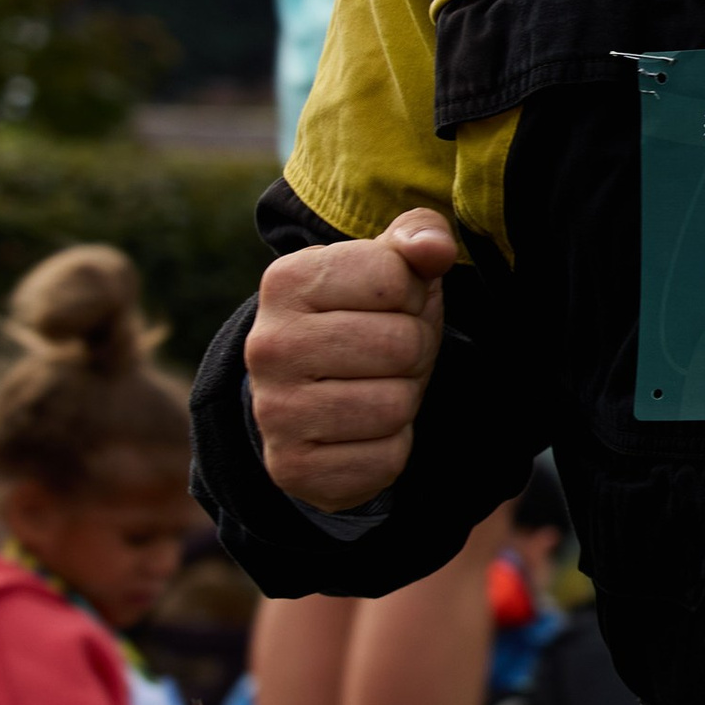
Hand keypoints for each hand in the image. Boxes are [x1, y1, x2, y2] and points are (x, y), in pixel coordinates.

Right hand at [248, 210, 458, 510]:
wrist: (313, 398)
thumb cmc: (365, 319)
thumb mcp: (391, 266)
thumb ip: (420, 236)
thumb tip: (435, 248)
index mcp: (286, 281)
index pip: (395, 278)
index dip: (412, 295)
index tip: (388, 307)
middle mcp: (269, 345)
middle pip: (400, 345)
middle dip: (412, 351)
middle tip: (386, 356)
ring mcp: (274, 411)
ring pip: (395, 406)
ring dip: (402, 399)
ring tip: (374, 389)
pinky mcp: (293, 468)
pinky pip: (386, 458)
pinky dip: (391, 447)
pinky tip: (362, 432)